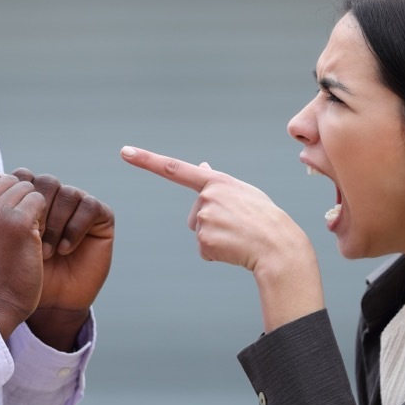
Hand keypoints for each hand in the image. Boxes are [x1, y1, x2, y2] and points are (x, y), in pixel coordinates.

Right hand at [0, 171, 46, 338]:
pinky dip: (43, 218)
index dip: (5, 194)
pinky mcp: (19, 222)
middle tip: (20, 229)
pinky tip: (35, 238)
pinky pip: (40, 201)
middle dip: (20, 201)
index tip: (8, 218)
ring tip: (26, 235)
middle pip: (11, 181)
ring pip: (27, 189)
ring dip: (32, 210)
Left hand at [11, 168, 114, 349]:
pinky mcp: (101, 219)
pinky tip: (64, 251)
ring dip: (54, 224)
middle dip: (35, 212)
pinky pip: (89, 205)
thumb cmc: (16, 274)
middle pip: (45, 181)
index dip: (15, 199)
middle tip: (29, 239)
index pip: (22, 177)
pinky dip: (75, 227)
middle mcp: (53, 199)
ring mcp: (77, 207)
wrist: (47, 303)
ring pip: (67, 192)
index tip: (7, 229)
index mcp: (27, 198)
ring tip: (44, 253)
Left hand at [120, 145, 323, 330]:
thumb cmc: (265, 218)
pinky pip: (204, 249)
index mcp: (217, 182)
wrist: (279, 247)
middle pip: (194, 214)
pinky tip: (235, 248)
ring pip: (199, 231)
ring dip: (216, 238)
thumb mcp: (244, 192)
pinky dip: (218, 252)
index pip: (174, 168)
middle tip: (239, 225)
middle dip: (211, 222)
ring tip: (240, 236)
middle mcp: (207, 197)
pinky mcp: (204, 241)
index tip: (125, 152)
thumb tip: (199, 167)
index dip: (147, 160)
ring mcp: (205, 219)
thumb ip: (217, 181)